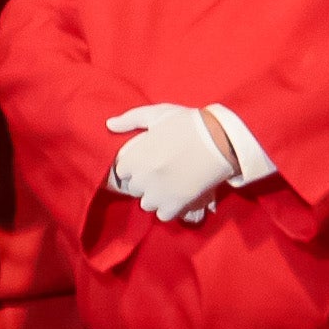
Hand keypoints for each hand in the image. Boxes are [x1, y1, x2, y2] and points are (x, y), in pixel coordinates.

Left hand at [105, 102, 236, 222]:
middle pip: (135, 188)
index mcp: (134, 157)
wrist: (220, 140)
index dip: (135, 165)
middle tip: (162, 169)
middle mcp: (142, 178)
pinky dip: (169, 208)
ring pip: (147, 203)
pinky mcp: (175, 206)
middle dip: (145, 180)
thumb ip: (131, 119)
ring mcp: (158, 194)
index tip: (148, 159)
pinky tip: (179, 193)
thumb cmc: (188, 123)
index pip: (122, 171)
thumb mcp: (158, 114)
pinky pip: (163, 215)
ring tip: (171, 182)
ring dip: (156, 196)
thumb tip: (109, 124)